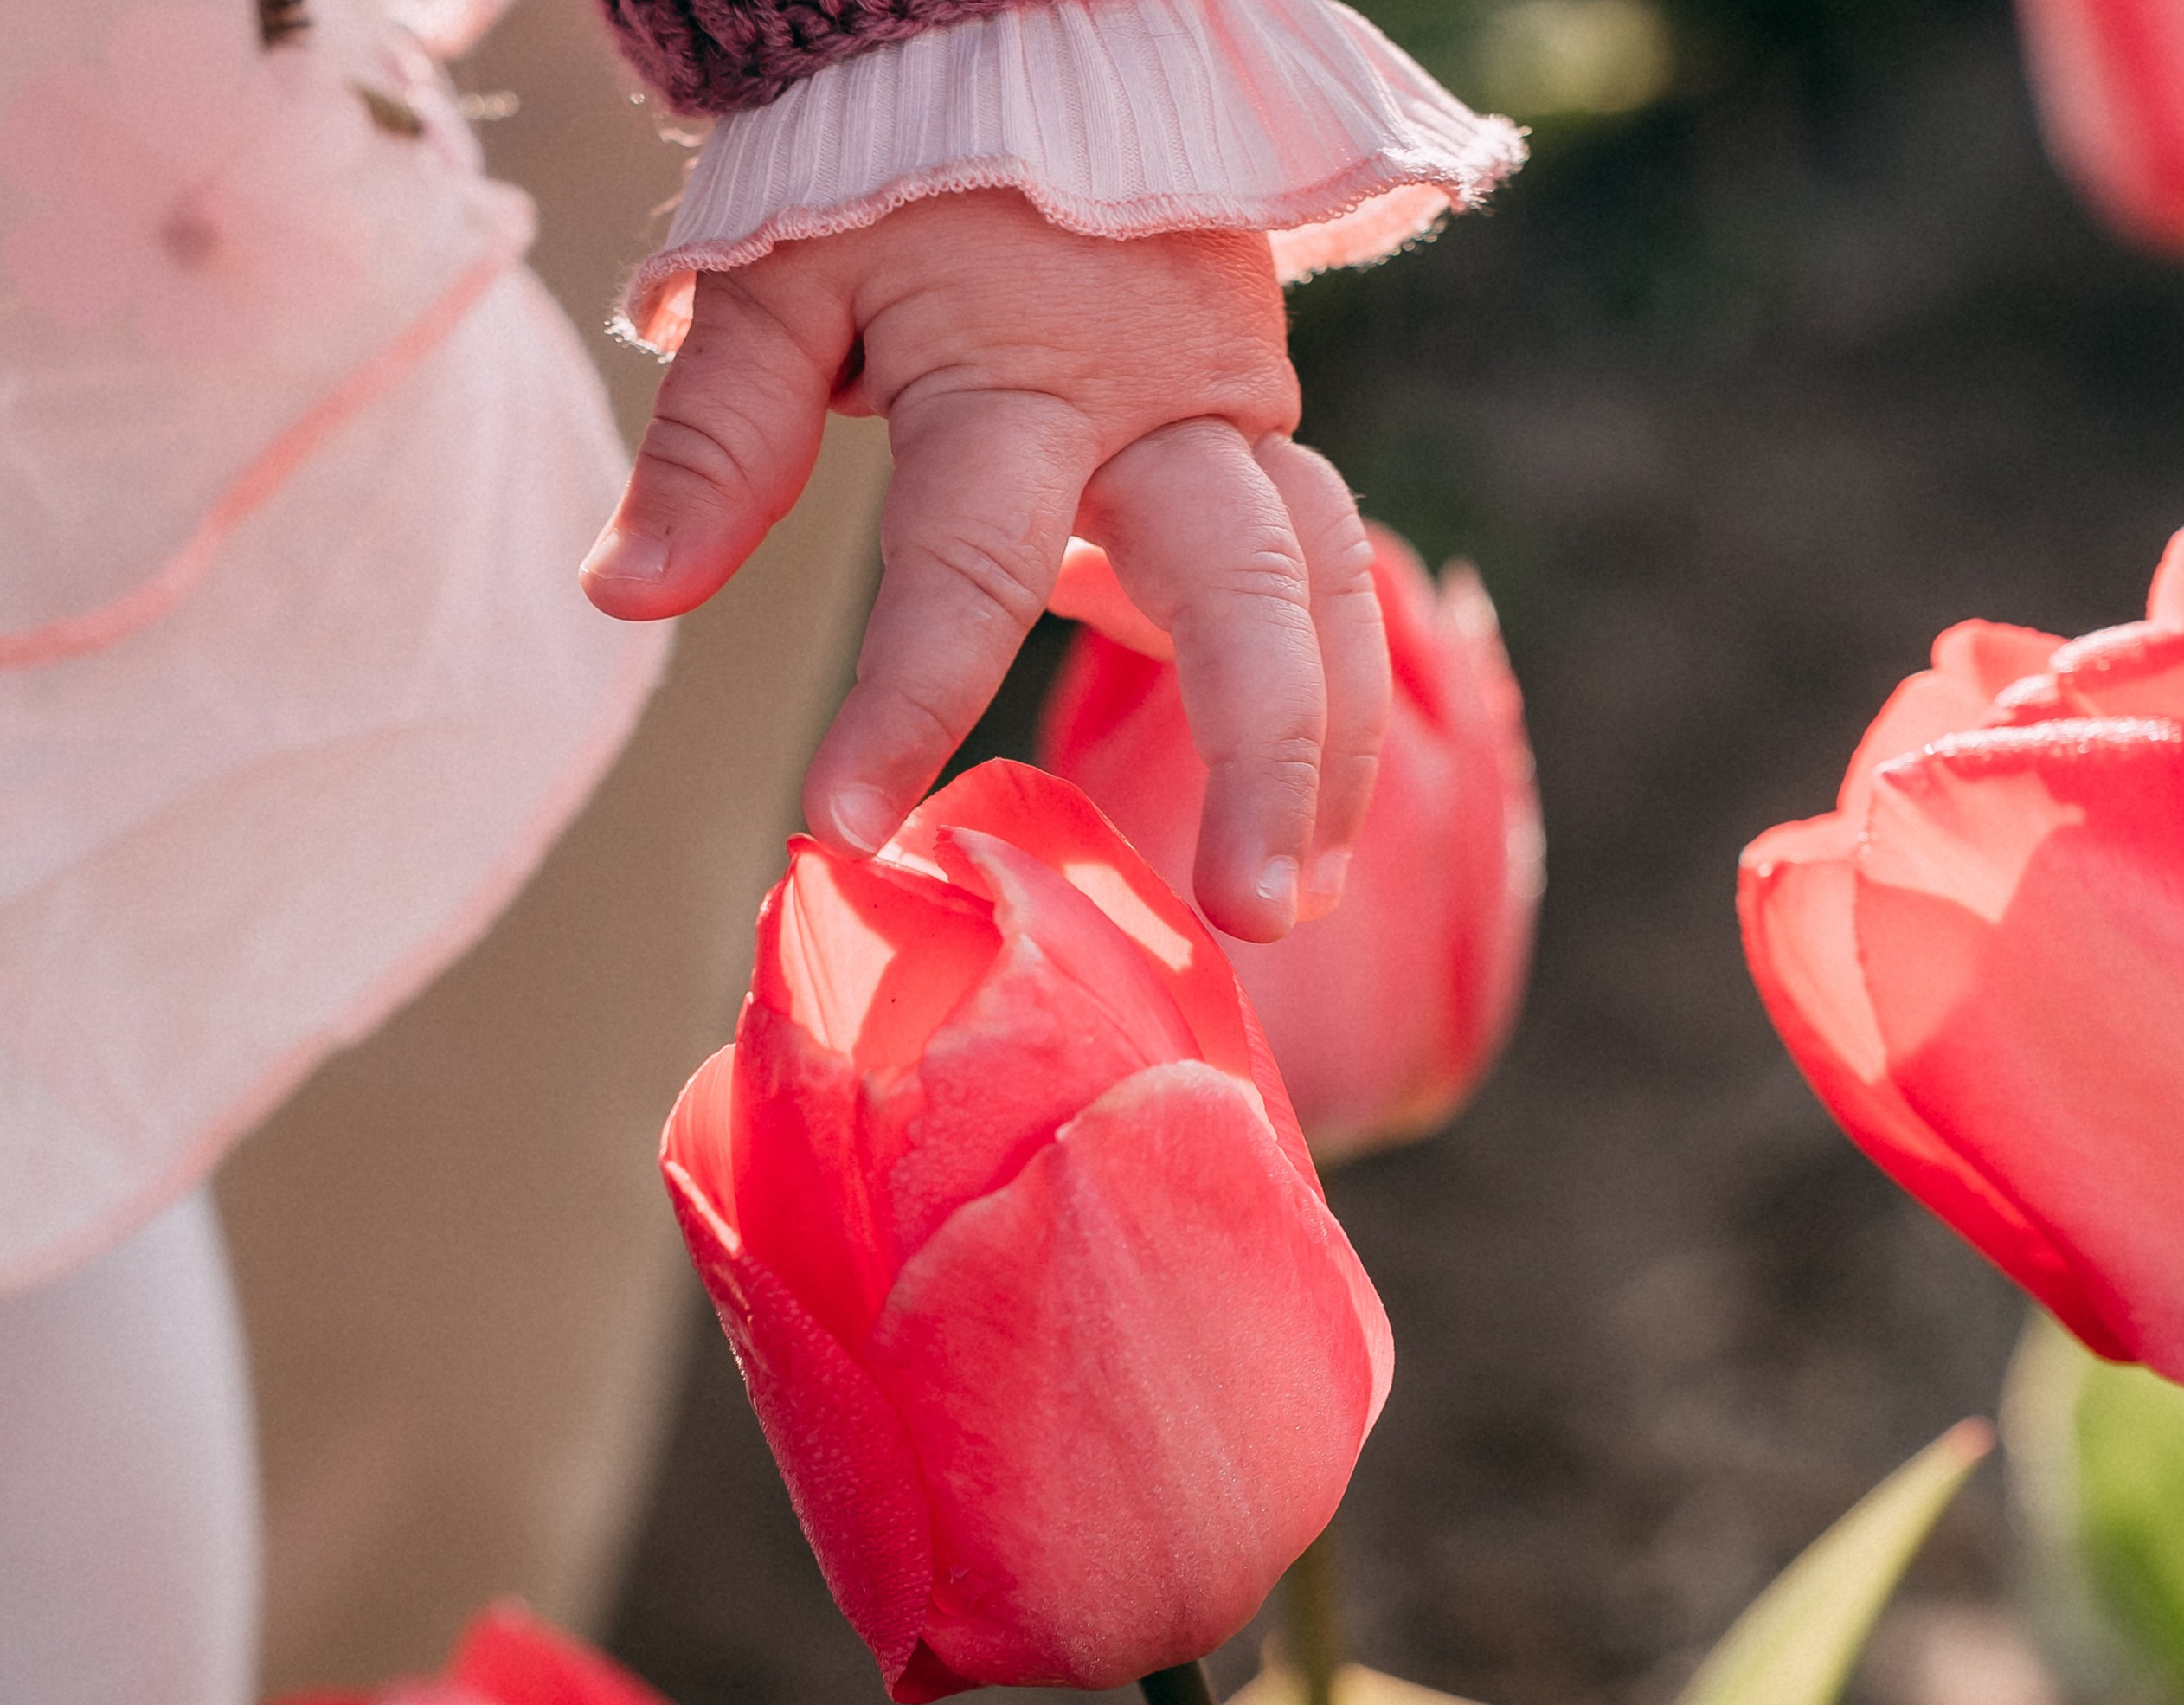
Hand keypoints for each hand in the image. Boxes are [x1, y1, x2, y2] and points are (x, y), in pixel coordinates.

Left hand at [581, 191, 1386, 939]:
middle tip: (1244, 913)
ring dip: (1335, 743)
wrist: (1024, 35)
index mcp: (1022, 370)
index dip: (908, 700)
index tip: (849, 825)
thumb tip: (622, 591)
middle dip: (1260, 750)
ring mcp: (1234, 414)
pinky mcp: (1260, 434)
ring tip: (1292, 896)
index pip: (967, 562)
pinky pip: (1329, 564)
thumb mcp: (781, 273)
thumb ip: (720, 437)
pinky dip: (1335, 684)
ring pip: (1330, 581)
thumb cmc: (888, 163)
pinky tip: (1308, 810)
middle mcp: (1162, 400)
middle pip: (1245, 580)